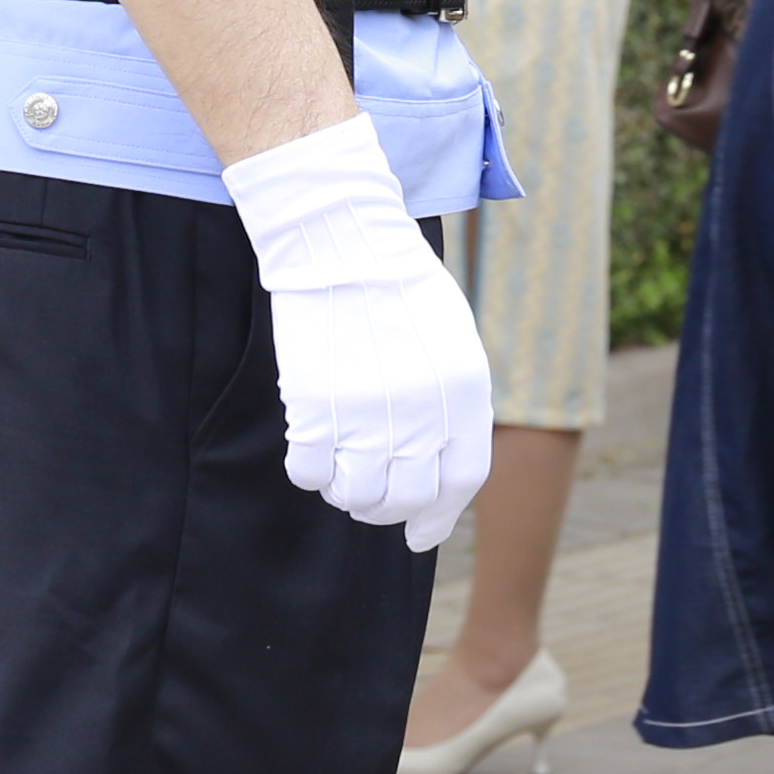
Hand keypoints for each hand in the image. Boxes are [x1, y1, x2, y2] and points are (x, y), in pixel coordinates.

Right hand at [222, 114, 494, 546]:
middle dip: (388, 509)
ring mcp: (367, 413)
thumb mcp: (451, 340)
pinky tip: (310, 449)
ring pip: (356, 495)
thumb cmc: (397, 284)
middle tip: (370, 500)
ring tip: (339, 469)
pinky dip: (309, 471)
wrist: (341, 238)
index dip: (438, 516)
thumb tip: (439, 467)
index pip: (460, 480)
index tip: (419, 534)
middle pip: (406, 497)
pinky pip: (309, 472)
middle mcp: (423, 412)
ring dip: (347, 493)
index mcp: (465, 393)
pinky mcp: (315, 407)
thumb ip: (454, 403)